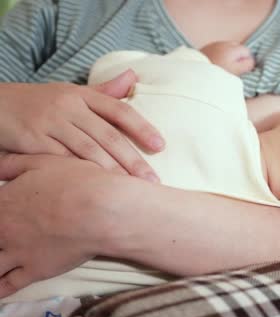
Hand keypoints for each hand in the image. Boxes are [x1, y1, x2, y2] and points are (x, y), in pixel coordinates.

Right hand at [0, 71, 163, 180]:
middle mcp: (68, 107)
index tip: (161, 146)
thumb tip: (133, 77)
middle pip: (109, 136)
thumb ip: (103, 92)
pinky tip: (96, 189)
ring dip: (112, 172)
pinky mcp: (31, 141)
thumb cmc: (38, 103)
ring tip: (130, 189)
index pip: (120, 110)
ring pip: (88, 150)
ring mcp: (49, 123)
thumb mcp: (70, 93)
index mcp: (81, 94)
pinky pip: (61, 161)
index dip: (142, 128)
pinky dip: (80, 174)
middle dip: (133, 160)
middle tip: (152, 181)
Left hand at [0, 153, 132, 297]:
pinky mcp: (35, 269)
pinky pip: (8, 285)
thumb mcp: (44, 161)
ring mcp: (17, 251)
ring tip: (1, 257)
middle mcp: (3, 228)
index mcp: (3, 201)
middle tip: (6, 233)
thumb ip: (13, 164)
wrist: (103, 210)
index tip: (3, 211)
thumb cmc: (79, 182)